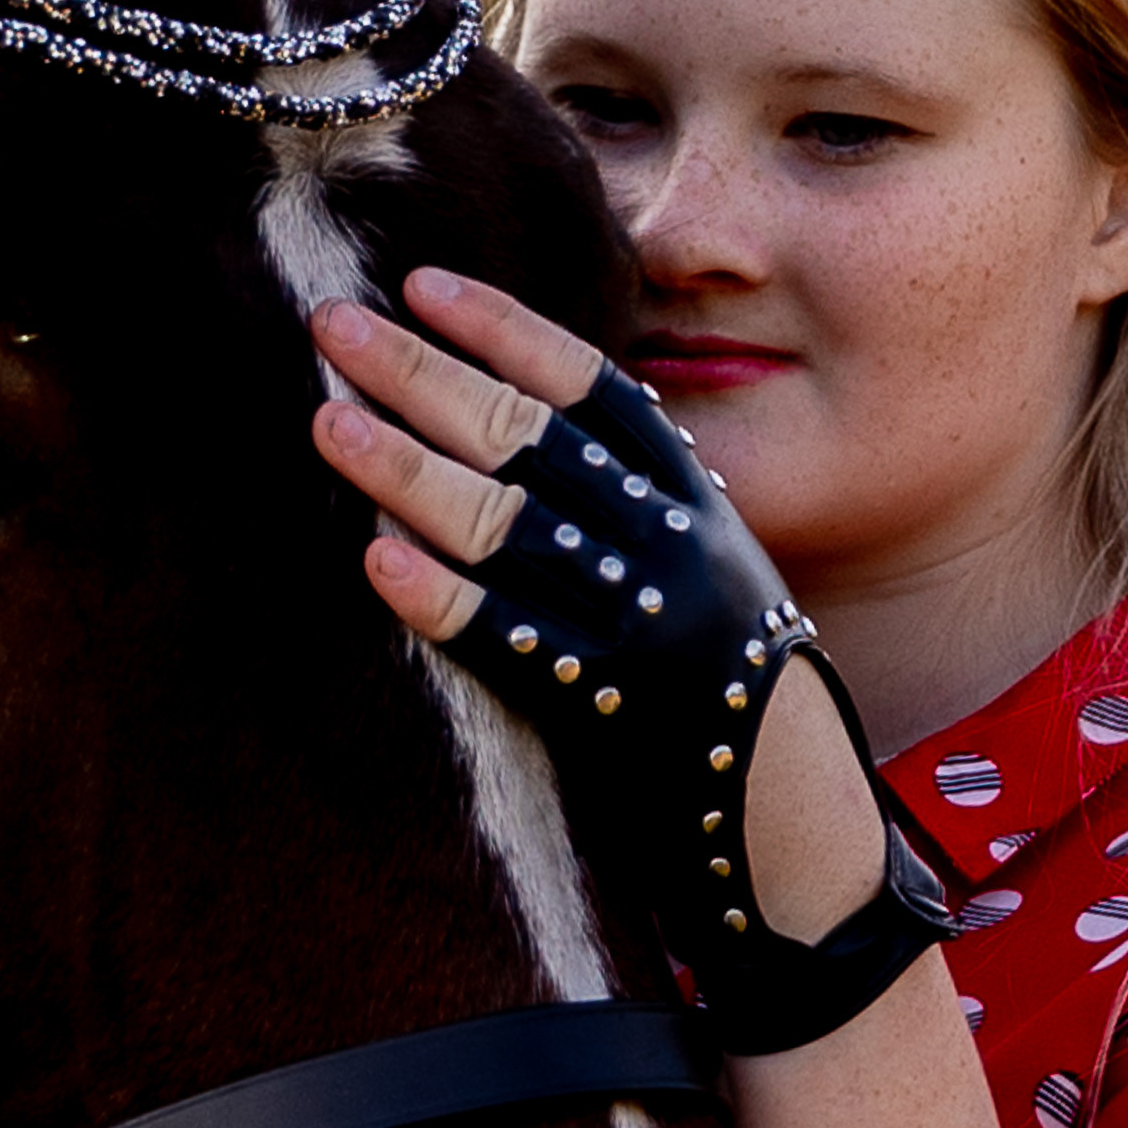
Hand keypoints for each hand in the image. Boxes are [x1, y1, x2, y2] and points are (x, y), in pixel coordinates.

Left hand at [312, 267, 949, 1047]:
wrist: (800, 843)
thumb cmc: (738, 705)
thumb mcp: (708, 578)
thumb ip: (632, 506)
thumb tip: (519, 432)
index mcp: (698, 504)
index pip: (592, 388)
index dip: (504, 329)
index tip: (422, 284)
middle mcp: (675, 551)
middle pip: (531, 438)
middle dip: (424, 375)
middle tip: (334, 325)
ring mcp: (645, 630)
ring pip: (509, 526)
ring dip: (407, 469)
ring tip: (327, 423)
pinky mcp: (613, 716)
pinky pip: (514, 643)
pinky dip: (444, 599)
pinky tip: (378, 560)